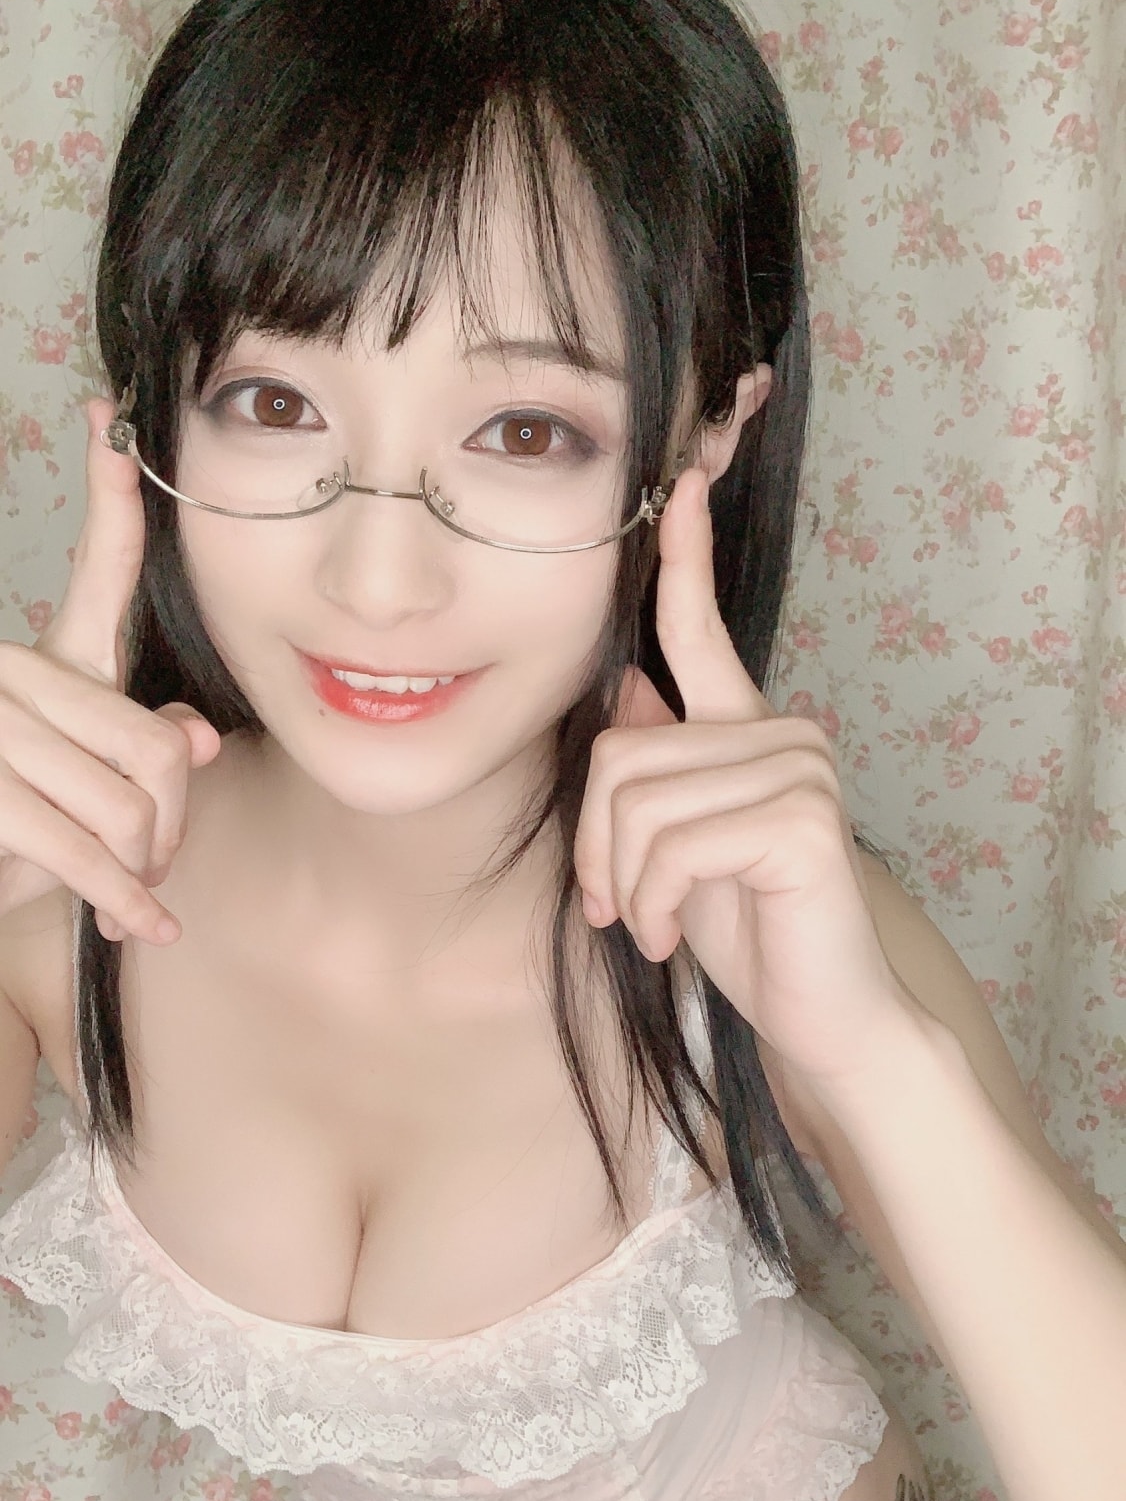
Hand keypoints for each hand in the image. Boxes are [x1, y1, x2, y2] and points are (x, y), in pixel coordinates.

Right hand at [0, 397, 220, 944]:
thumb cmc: (25, 835)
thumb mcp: (89, 787)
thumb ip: (141, 744)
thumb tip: (195, 737)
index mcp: (51, 662)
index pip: (94, 570)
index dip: (108, 495)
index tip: (109, 419)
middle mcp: (14, 677)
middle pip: (155, 744)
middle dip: (171, 824)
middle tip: (154, 864)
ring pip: (130, 804)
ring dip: (142, 868)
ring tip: (127, 891)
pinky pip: (85, 852)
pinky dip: (124, 903)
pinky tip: (145, 928)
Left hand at [573, 468, 917, 1091]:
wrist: (819, 1016)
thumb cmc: (746, 934)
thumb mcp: (673, 849)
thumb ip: (655, 769)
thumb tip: (628, 688)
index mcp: (745, 731)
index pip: (701, 631)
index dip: (685, 557)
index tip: (677, 484)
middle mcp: (781, 732)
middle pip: (619, 755)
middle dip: (595, 848)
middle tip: (611, 909)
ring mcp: (798, 768)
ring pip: (638, 804)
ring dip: (623, 887)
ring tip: (649, 929)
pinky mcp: (800, 818)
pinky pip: (672, 845)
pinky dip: (650, 906)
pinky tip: (669, 940)